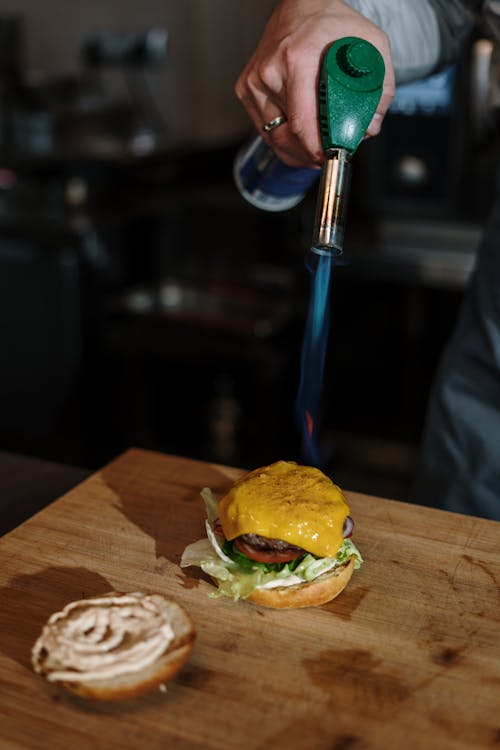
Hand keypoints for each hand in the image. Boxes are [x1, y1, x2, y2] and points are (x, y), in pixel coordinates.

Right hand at [235, 0, 394, 167]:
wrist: (303, 7)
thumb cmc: (332, 25)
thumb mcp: (370, 45)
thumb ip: (379, 89)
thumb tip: (369, 127)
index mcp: (297, 59)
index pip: (301, 123)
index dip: (317, 148)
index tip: (331, 155)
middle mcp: (270, 71)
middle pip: (287, 136)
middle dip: (310, 152)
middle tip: (327, 155)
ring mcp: (255, 82)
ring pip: (274, 138)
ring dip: (296, 150)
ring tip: (316, 148)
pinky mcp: (246, 89)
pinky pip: (265, 130)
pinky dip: (283, 140)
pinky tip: (299, 138)